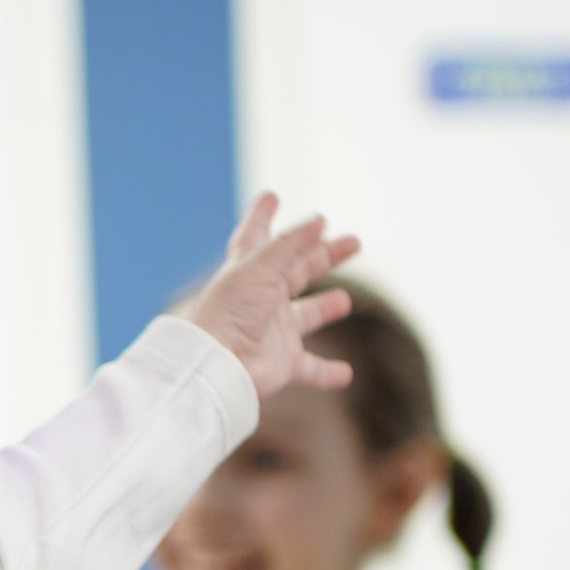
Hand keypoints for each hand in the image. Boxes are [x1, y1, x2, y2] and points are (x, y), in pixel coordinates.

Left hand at [183, 195, 359, 398]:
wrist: (217, 365)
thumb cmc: (230, 311)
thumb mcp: (260, 267)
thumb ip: (290, 244)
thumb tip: (319, 220)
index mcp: (248, 271)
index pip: (256, 236)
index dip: (261, 216)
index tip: (270, 196)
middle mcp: (262, 299)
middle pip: (298, 270)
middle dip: (323, 255)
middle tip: (352, 241)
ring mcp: (273, 332)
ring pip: (306, 316)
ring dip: (325, 308)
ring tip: (343, 301)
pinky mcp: (283, 363)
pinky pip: (311, 369)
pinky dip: (328, 372)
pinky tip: (346, 373)